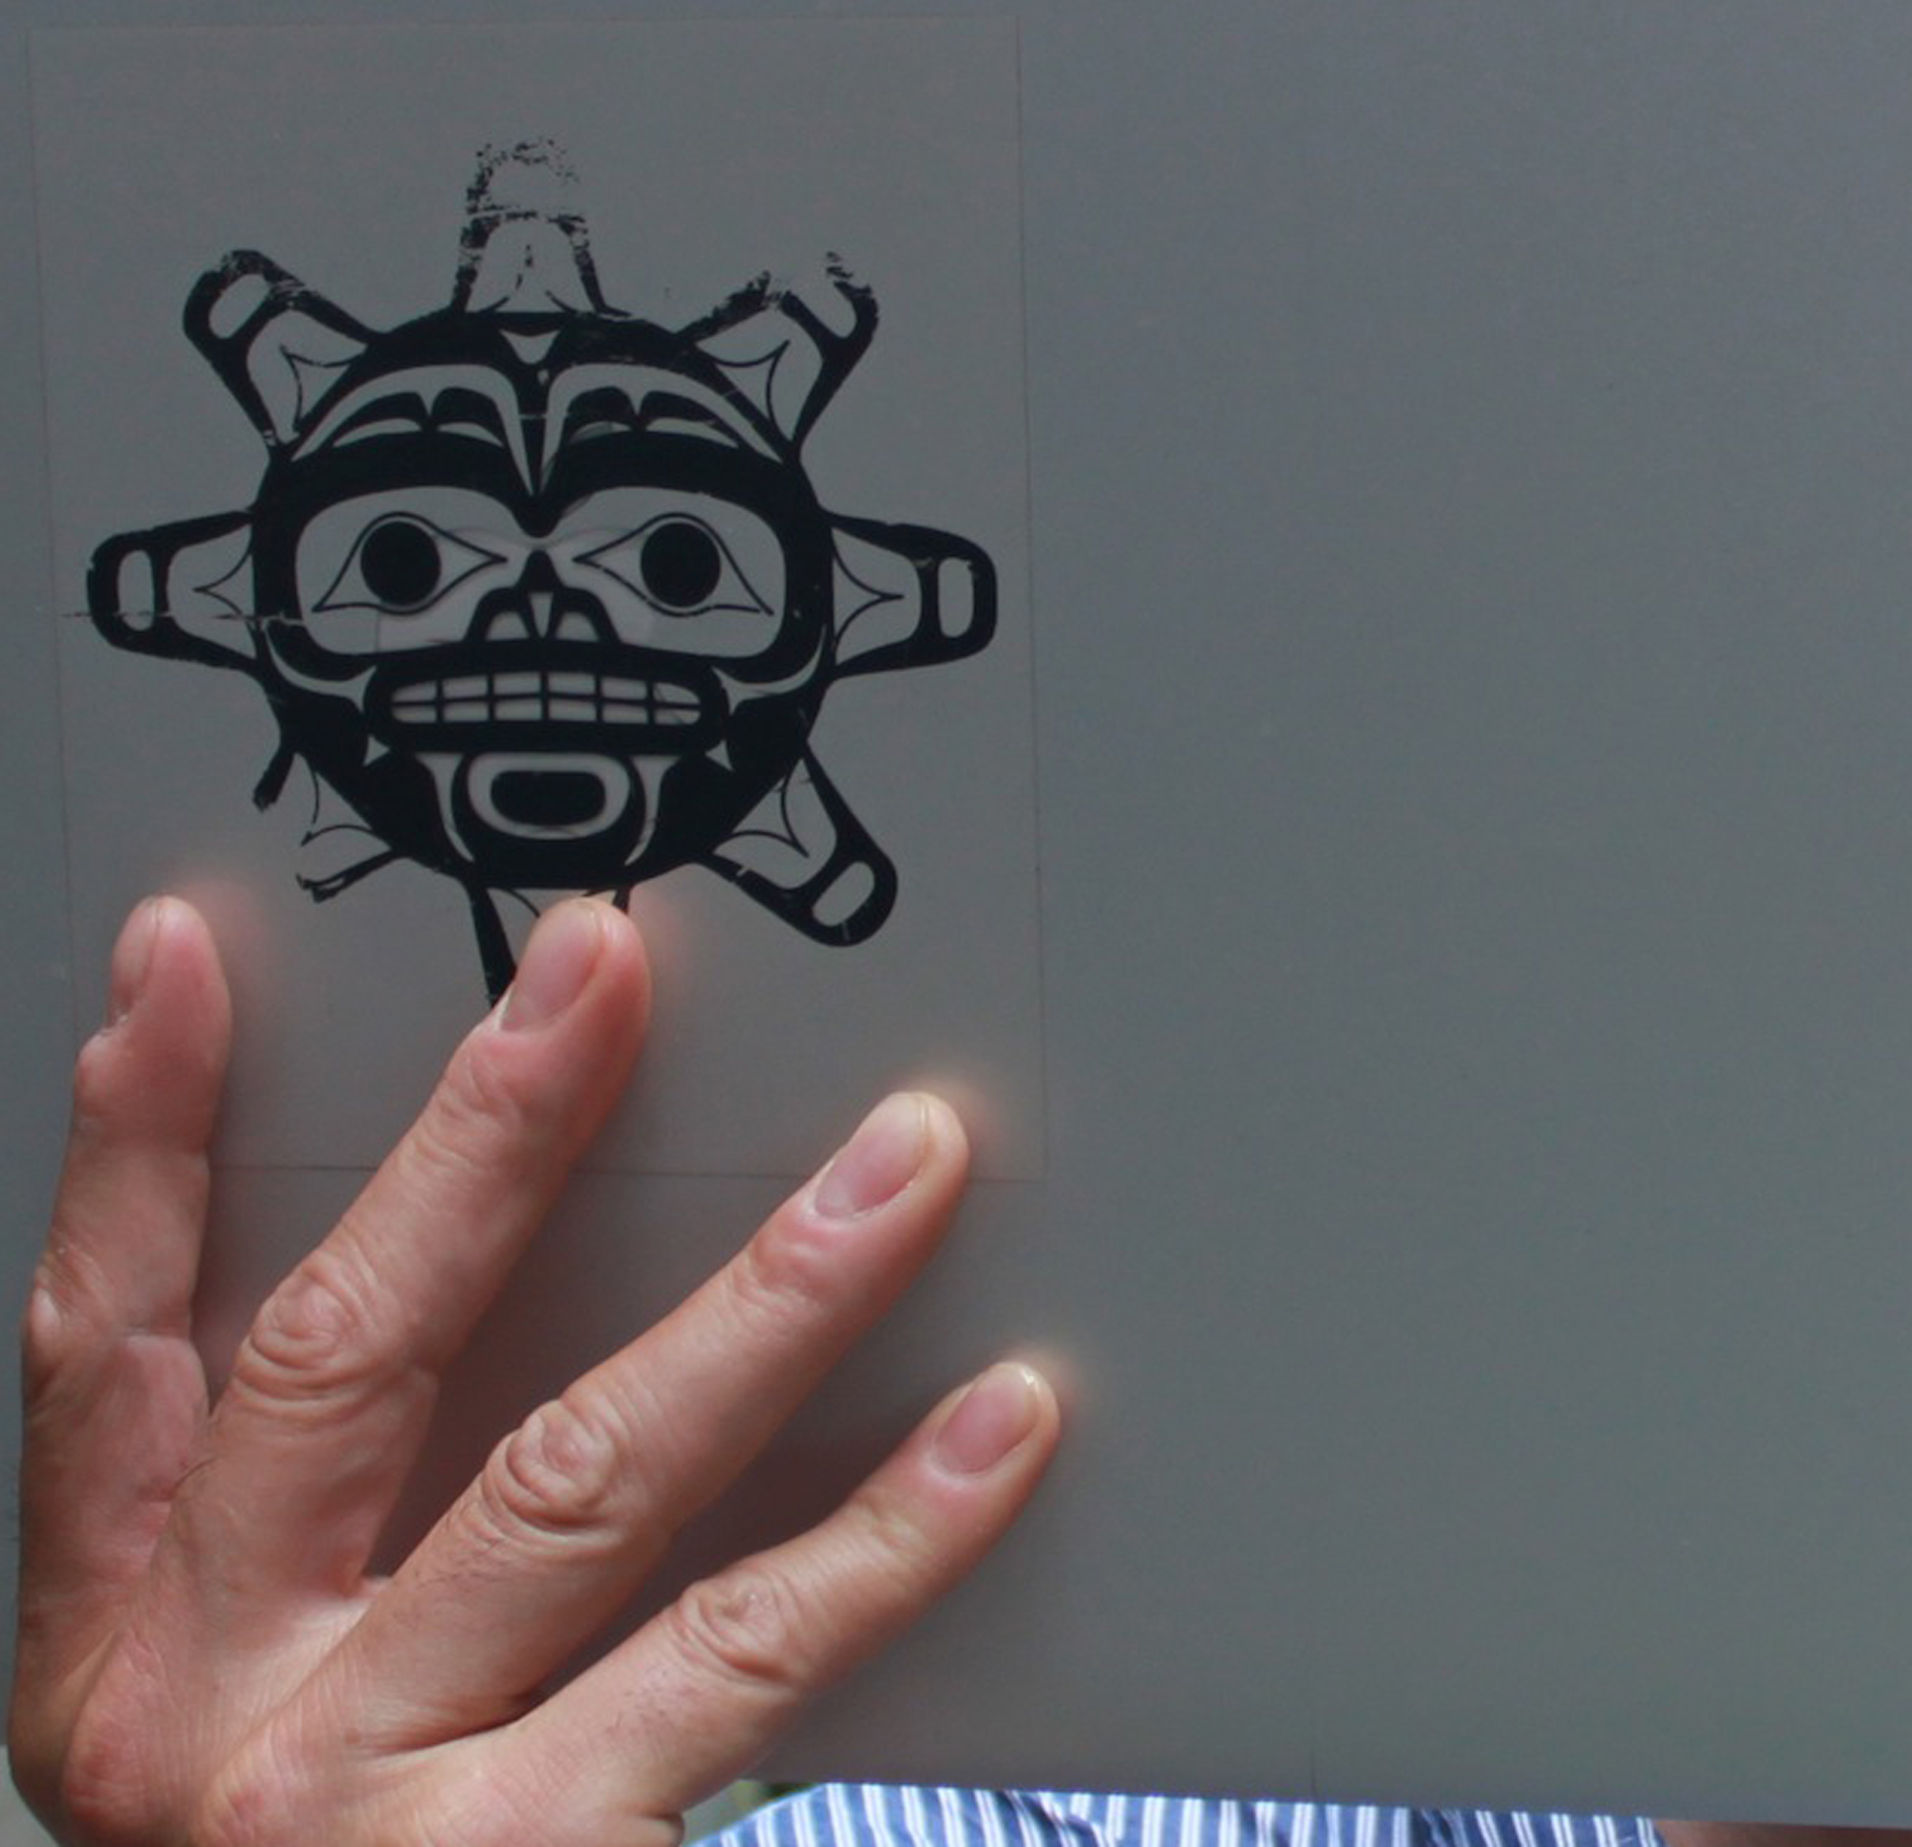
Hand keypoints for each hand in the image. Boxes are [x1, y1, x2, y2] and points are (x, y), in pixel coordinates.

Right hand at [11, 896, 1056, 1845]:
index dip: (130, 1139)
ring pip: (582, 1480)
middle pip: (353, 1358)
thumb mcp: (227, 1720)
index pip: (100, 1347)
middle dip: (485, 1142)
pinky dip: (890, 1535)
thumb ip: (313, 1522)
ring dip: (763, 1299)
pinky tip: (1004, 1425)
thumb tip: (463, 1248)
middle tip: (612, 966)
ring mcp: (362, 1803)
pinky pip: (742, 1662)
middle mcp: (207, 1712)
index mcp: (110, 1650)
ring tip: (908, 1159)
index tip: (184, 956)